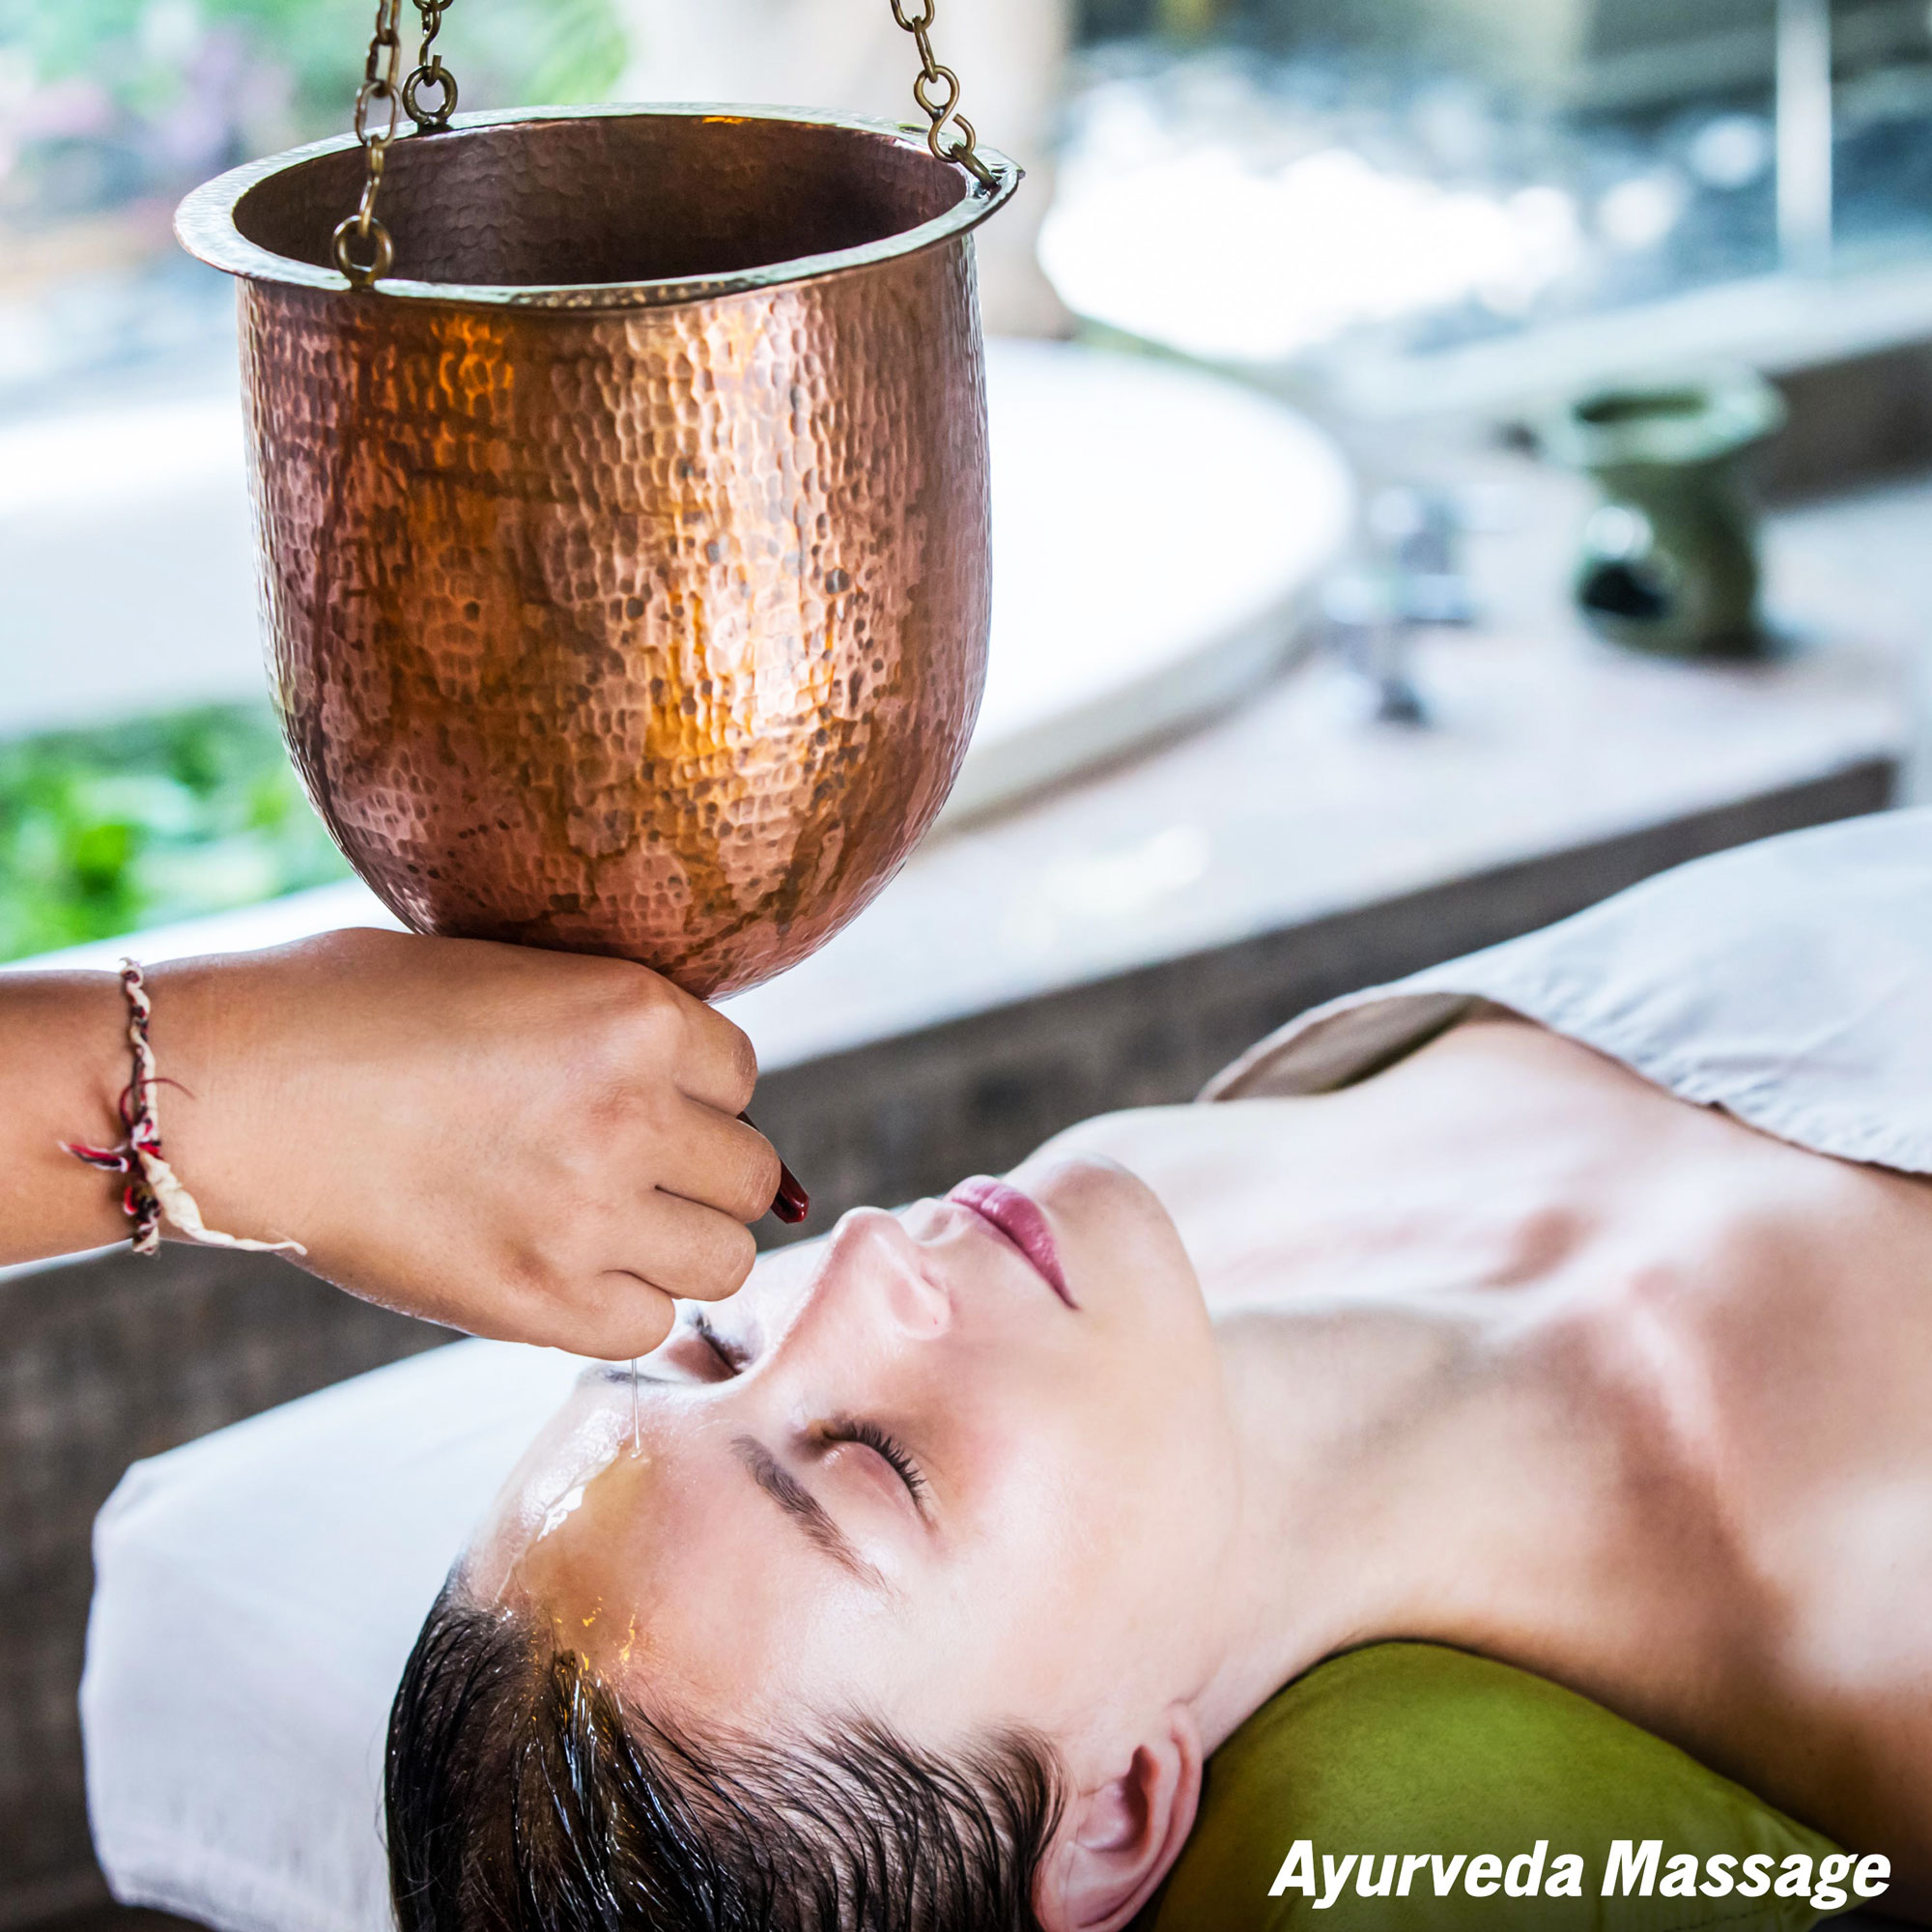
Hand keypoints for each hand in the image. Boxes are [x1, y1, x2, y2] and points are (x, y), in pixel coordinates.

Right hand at [140, 930, 781, 1356]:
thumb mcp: (507, 975)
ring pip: (725, 1260)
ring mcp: (590, 1218)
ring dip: (683, 1245)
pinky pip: (645, 1324)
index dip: (697, 1093)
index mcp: (634, 1015)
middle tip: (638, 1172)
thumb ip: (603, 1026)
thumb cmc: (347, 1009)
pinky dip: (620, 1304)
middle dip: (705, 1173)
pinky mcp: (535, 1303)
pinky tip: (566, 1272)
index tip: (650, 1102)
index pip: (740, 1075)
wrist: (232, 1093)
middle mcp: (634, 1117)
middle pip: (751, 1176)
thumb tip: (677, 1081)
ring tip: (615, 1228)